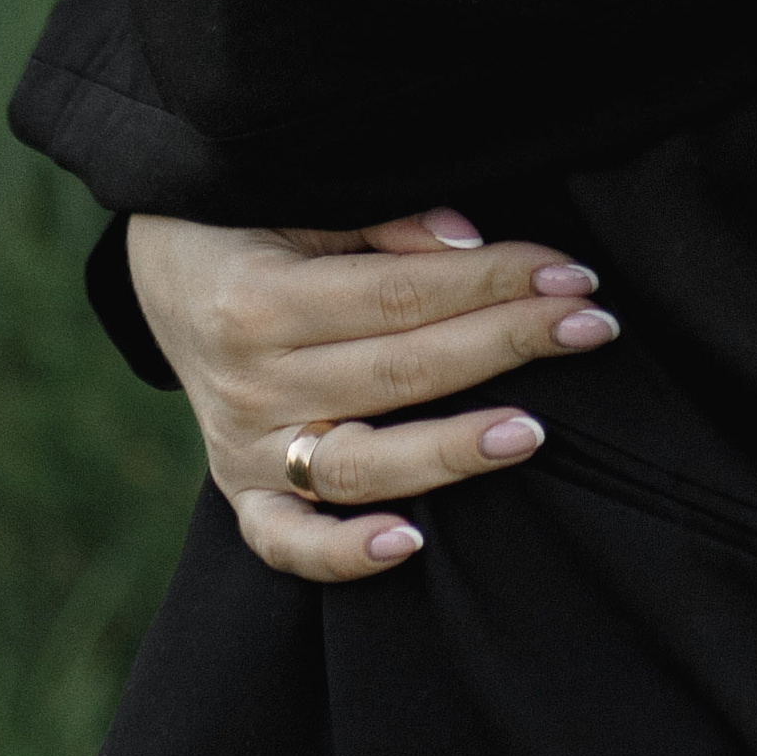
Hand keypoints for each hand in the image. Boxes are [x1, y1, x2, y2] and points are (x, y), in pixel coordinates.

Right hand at [125, 204, 619, 583]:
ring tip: (532, 431)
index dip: (495, 281)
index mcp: (260, 297)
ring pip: (364, 464)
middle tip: (592, 328)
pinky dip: (341, 554)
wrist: (164, 274)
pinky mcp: (242, 492)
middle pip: (401, 372)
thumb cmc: (249, 226)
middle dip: (507, 344)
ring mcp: (245, 447)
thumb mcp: (298, 201)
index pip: (403, 294)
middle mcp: (251, 381)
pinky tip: (410, 543)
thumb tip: (466, 242)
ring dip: (453, 452)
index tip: (572, 276)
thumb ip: (380, 222)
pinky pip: (288, 542)